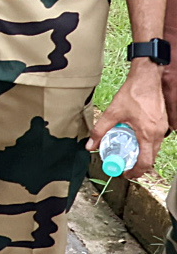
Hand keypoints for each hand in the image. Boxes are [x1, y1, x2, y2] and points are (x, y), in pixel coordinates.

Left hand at [90, 63, 169, 179]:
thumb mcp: (112, 113)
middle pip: (151, 157)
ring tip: (128, 153)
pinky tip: (135, 138)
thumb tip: (90, 145)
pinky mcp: (162, 122)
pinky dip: (147, 144)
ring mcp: (163, 128)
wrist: (147, 79)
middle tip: (125, 165)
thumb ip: (100, 130)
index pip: (145, 161)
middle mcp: (159, 134)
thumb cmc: (133, 94)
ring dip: (143, 153)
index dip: (136, 171)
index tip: (126, 174)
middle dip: (138, 164)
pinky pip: (156, 139)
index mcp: (148, 134)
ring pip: (155, 148)